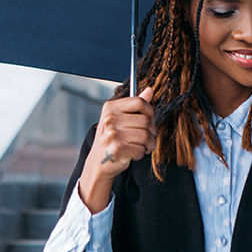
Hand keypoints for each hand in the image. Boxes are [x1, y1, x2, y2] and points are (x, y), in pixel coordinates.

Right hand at [78, 87, 156, 213]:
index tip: (149, 119)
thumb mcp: (120, 118)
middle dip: (151, 131)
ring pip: (145, 135)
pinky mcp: (117, 149)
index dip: (150, 111)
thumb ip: (135, 105)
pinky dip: (141, 153)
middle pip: (145, 120)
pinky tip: (133, 153)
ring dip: (148, 144)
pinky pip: (141, 149)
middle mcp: (110, 119)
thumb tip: (149, 90)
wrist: (99, 162)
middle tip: (147, 138)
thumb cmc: (112, 139)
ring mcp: (112, 134)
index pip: (139, 102)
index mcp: (110, 108)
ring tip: (142, 146)